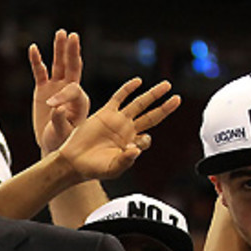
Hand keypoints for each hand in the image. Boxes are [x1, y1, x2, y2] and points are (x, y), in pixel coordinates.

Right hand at [28, 30, 89, 154]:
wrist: (52, 145)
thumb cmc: (62, 142)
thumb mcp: (63, 135)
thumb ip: (61, 122)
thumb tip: (57, 107)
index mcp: (80, 101)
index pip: (73, 89)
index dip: (63, 94)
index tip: (51, 106)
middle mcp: (71, 91)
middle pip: (73, 67)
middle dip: (72, 52)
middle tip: (73, 36)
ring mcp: (57, 88)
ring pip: (59, 65)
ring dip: (60, 49)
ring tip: (61, 33)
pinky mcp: (44, 89)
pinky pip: (40, 72)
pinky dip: (37, 60)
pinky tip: (33, 47)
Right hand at [57, 78, 179, 182]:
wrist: (73, 161)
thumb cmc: (93, 168)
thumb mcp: (112, 169)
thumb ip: (125, 160)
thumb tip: (137, 149)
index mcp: (131, 145)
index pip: (146, 139)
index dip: (145, 140)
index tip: (133, 146)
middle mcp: (127, 131)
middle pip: (151, 117)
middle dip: (165, 108)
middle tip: (177, 99)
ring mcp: (118, 121)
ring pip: (139, 104)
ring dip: (153, 95)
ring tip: (167, 86)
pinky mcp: (106, 113)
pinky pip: (119, 97)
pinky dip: (128, 89)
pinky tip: (138, 81)